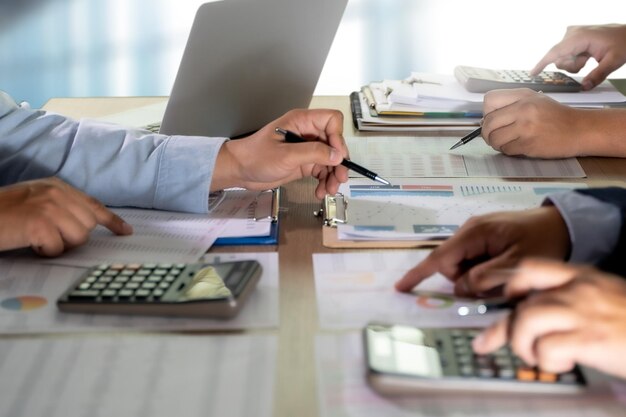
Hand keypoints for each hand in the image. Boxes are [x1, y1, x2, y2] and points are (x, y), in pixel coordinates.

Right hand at [0, 178, 132, 256]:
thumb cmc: (4, 214)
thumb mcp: (36, 201)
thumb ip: (62, 207)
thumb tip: (86, 225)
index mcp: (58, 186)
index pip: (94, 205)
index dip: (111, 221)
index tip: (125, 232)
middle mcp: (57, 193)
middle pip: (88, 226)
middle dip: (73, 237)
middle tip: (49, 236)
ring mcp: (49, 207)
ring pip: (78, 238)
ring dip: (59, 245)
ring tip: (37, 238)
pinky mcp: (40, 223)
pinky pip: (58, 248)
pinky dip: (45, 252)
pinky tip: (30, 243)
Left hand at [211, 108, 348, 198]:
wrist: (240, 171)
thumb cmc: (255, 156)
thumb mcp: (286, 155)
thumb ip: (314, 153)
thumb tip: (337, 155)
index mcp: (301, 121)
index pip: (331, 120)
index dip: (338, 137)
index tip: (337, 155)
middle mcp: (306, 133)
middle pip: (334, 143)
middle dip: (338, 162)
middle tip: (340, 178)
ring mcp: (306, 149)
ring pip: (330, 159)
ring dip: (332, 175)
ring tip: (329, 190)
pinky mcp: (303, 163)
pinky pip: (321, 170)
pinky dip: (324, 181)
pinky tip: (320, 190)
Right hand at [395, 206, 569, 296]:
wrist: (566, 223)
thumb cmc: (545, 240)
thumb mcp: (517, 263)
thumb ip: (486, 277)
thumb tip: (461, 288)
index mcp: (474, 234)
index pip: (439, 258)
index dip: (419, 275)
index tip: (401, 288)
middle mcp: (470, 232)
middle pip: (451, 267)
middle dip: (466, 282)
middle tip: (496, 285)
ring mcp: (477, 235)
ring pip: (463, 267)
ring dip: (478, 278)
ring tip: (506, 275)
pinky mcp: (485, 240)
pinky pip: (474, 262)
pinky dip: (484, 272)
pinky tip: (504, 269)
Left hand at [473, 259, 625, 379]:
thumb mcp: (605, 299)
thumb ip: (573, 301)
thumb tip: (534, 314)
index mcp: (584, 277)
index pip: (532, 268)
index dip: (510, 283)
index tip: (503, 300)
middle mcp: (580, 291)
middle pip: (523, 301)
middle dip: (504, 326)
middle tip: (491, 341)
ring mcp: (585, 314)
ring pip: (526, 319)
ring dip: (520, 342)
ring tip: (533, 355)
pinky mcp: (591, 340)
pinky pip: (547, 347)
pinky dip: (544, 359)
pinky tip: (559, 362)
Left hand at [482, 88, 591, 157]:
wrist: (580, 129)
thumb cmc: (556, 116)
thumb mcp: (535, 100)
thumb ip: (512, 105)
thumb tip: (486, 119)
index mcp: (523, 95)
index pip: (489, 100)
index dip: (487, 112)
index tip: (492, 119)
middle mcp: (523, 109)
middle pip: (489, 122)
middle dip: (487, 132)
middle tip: (493, 136)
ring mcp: (526, 127)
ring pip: (494, 138)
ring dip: (495, 144)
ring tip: (505, 142)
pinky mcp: (529, 144)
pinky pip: (506, 149)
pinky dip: (507, 150)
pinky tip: (517, 147)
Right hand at [531, 24, 625, 89]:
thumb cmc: (623, 42)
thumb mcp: (614, 61)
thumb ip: (598, 75)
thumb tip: (584, 87)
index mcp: (580, 37)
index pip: (556, 52)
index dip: (542, 63)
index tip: (533, 73)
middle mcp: (573, 33)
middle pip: (559, 58)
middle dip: (571, 66)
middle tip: (585, 63)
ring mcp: (572, 34)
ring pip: (563, 57)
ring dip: (574, 63)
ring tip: (588, 59)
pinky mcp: (573, 37)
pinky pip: (567, 54)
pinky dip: (576, 59)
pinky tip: (586, 56)